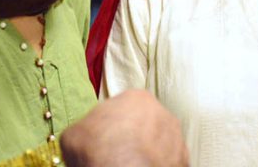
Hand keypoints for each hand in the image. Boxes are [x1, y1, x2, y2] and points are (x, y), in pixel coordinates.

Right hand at [60, 89, 188, 166]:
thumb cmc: (98, 149)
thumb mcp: (74, 133)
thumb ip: (85, 127)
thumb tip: (84, 136)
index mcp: (137, 98)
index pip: (124, 108)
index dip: (112, 124)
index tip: (103, 139)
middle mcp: (162, 113)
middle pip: (145, 124)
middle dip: (133, 137)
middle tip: (117, 153)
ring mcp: (176, 137)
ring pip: (159, 143)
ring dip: (147, 152)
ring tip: (130, 164)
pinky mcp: (183, 160)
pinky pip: (167, 162)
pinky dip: (156, 165)